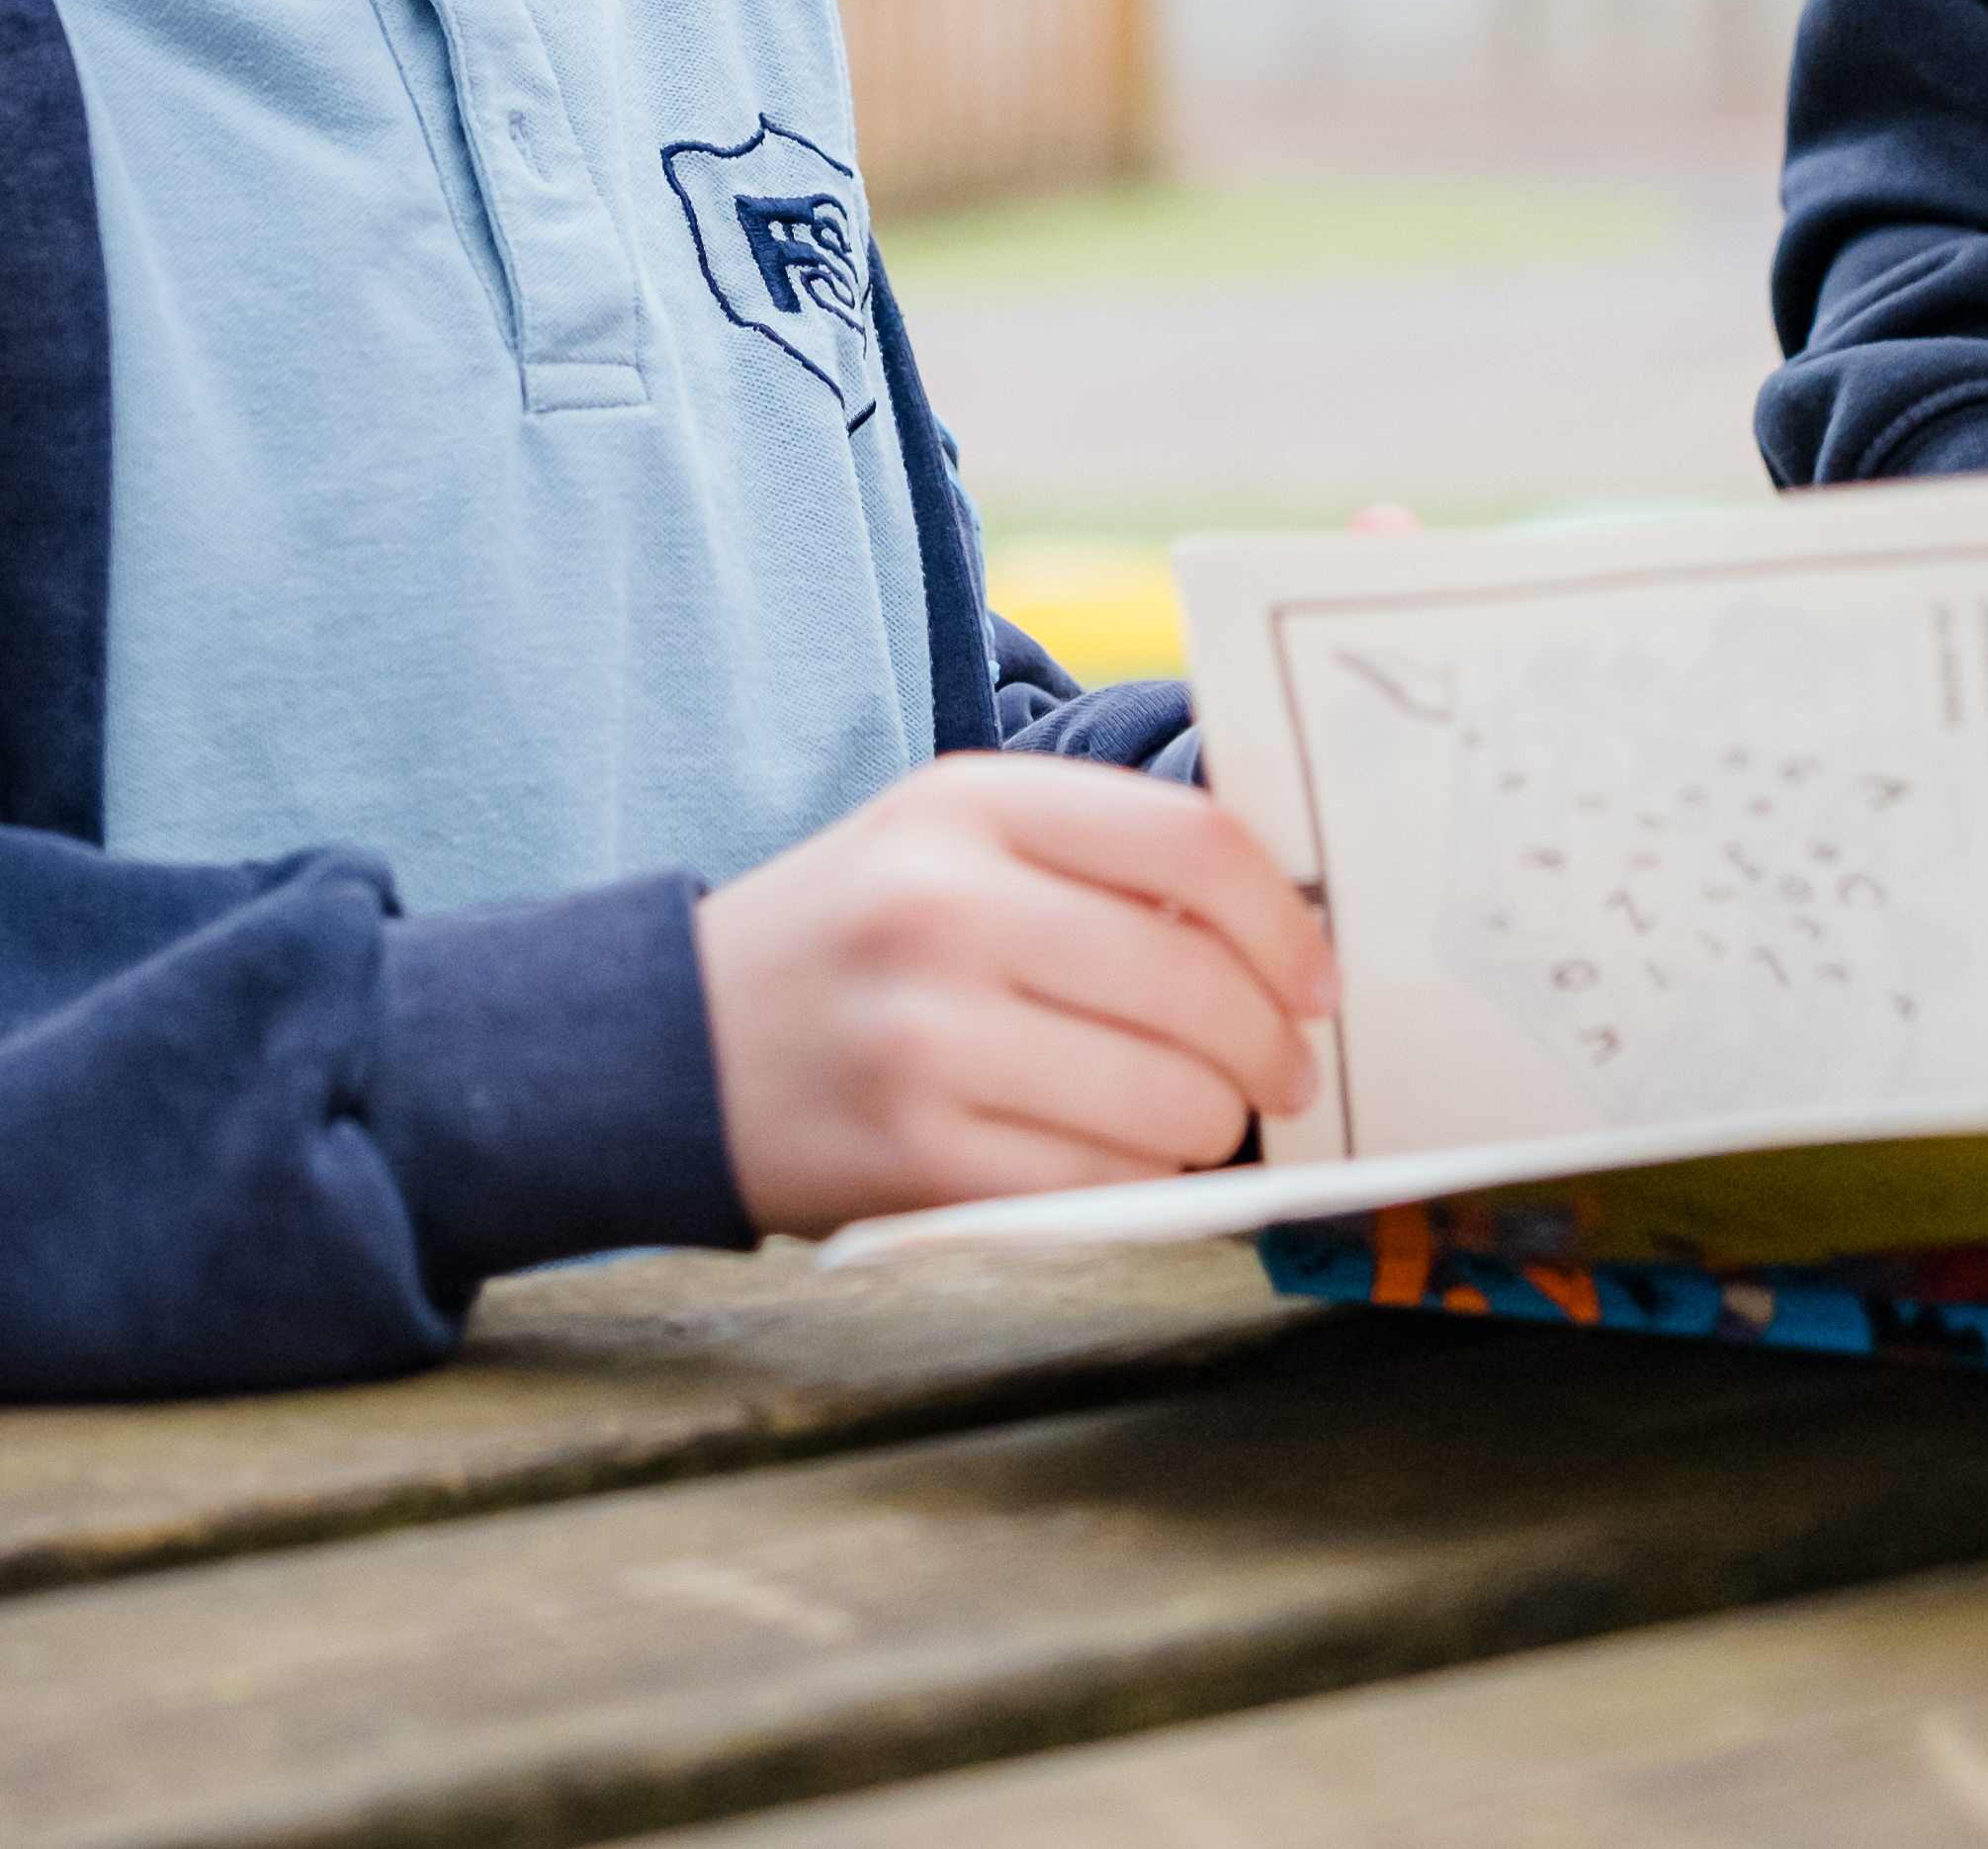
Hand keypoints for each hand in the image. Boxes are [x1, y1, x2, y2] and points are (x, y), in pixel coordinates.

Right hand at [696, 751, 1336, 1230]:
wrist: (671, 1043)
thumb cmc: (854, 939)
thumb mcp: (947, 838)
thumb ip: (1093, 854)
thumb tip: (1280, 923)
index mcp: (968, 805)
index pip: (1193, 845)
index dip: (1285, 920)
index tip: (1315, 973)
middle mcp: (946, 907)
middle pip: (1195, 980)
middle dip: (1272, 1044)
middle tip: (1287, 1068)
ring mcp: (927, 1037)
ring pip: (1166, 1097)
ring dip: (1216, 1123)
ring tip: (1201, 1115)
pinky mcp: (917, 1155)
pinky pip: (1101, 1181)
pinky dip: (1143, 1182)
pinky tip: (1124, 1159)